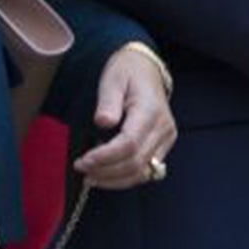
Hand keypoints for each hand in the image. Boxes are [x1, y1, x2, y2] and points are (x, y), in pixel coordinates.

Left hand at [76, 46, 176, 190]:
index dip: (105, 157)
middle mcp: (163, 128)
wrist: (146, 68)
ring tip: (91, 177)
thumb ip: (108, 101)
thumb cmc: (126, 71)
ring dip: (116, 180)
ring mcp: (166, 139)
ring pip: (144, 172)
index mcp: (150, 111)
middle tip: (82, 170)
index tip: (82, 161)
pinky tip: (106, 174)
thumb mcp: (112, 79)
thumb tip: (102, 122)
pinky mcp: (163, 145)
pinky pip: (148, 169)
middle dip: (107, 172)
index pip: (129, 144)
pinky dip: (126, 177)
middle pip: (137, 162)